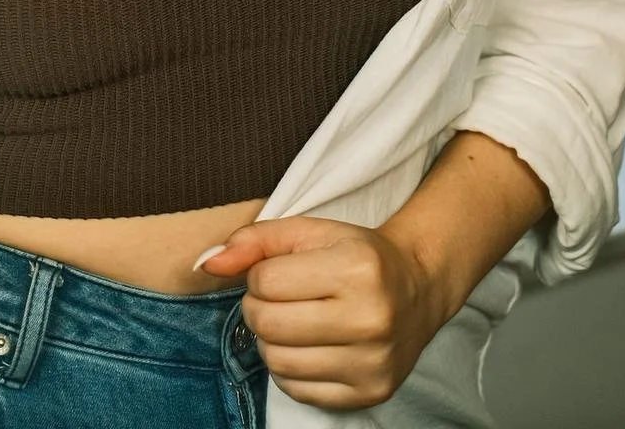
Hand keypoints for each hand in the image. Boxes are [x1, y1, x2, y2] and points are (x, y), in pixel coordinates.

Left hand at [194, 216, 445, 410]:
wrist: (416, 288)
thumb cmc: (356, 255)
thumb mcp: (309, 231)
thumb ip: (254, 240)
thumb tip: (208, 262)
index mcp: (356, 268)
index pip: (266, 282)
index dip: (259, 275)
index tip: (277, 271)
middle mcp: (369, 319)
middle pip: (268, 324)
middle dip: (258, 308)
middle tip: (275, 298)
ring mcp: (372, 362)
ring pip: (278, 361)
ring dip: (269, 340)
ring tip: (289, 321)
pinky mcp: (370, 393)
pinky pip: (299, 390)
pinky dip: (289, 368)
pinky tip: (305, 346)